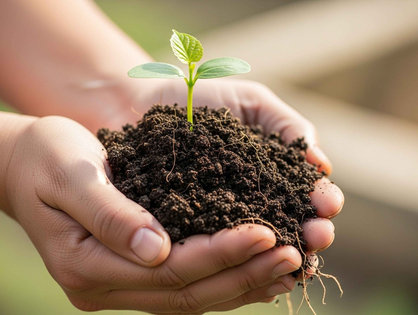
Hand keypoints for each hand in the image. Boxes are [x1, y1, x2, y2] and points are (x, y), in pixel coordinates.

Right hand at [0, 115, 306, 312]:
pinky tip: (257, 266)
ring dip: (242, 281)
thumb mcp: (71, 175)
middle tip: (293, 252)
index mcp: (86, 264)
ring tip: (290, 263)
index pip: (167, 270)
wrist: (26, 164)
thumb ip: (109, 214)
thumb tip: (156, 249)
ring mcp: (119, 284)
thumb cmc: (46, 159)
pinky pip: (185, 284)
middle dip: (242, 272)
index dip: (218, 253)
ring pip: (191, 296)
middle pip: (186, 291)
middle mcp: (105, 286)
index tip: (264, 231)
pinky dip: (225, 277)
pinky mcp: (131, 271)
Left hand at [102, 78, 343, 251]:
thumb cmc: (199, 98)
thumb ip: (286, 125)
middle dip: (308, 232)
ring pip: (255, 243)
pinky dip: (234, 259)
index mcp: (269, 173)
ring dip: (279, 253)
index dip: (319, 200)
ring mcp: (219, 218)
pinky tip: (252, 267)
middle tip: (318, 236)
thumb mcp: (251, 102)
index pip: (302, 193)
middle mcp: (249, 200)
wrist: (143, 103)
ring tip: (297, 258)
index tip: (328, 205)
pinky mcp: (188, 228)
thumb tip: (322, 164)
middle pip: (286, 223)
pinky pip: (212, 247)